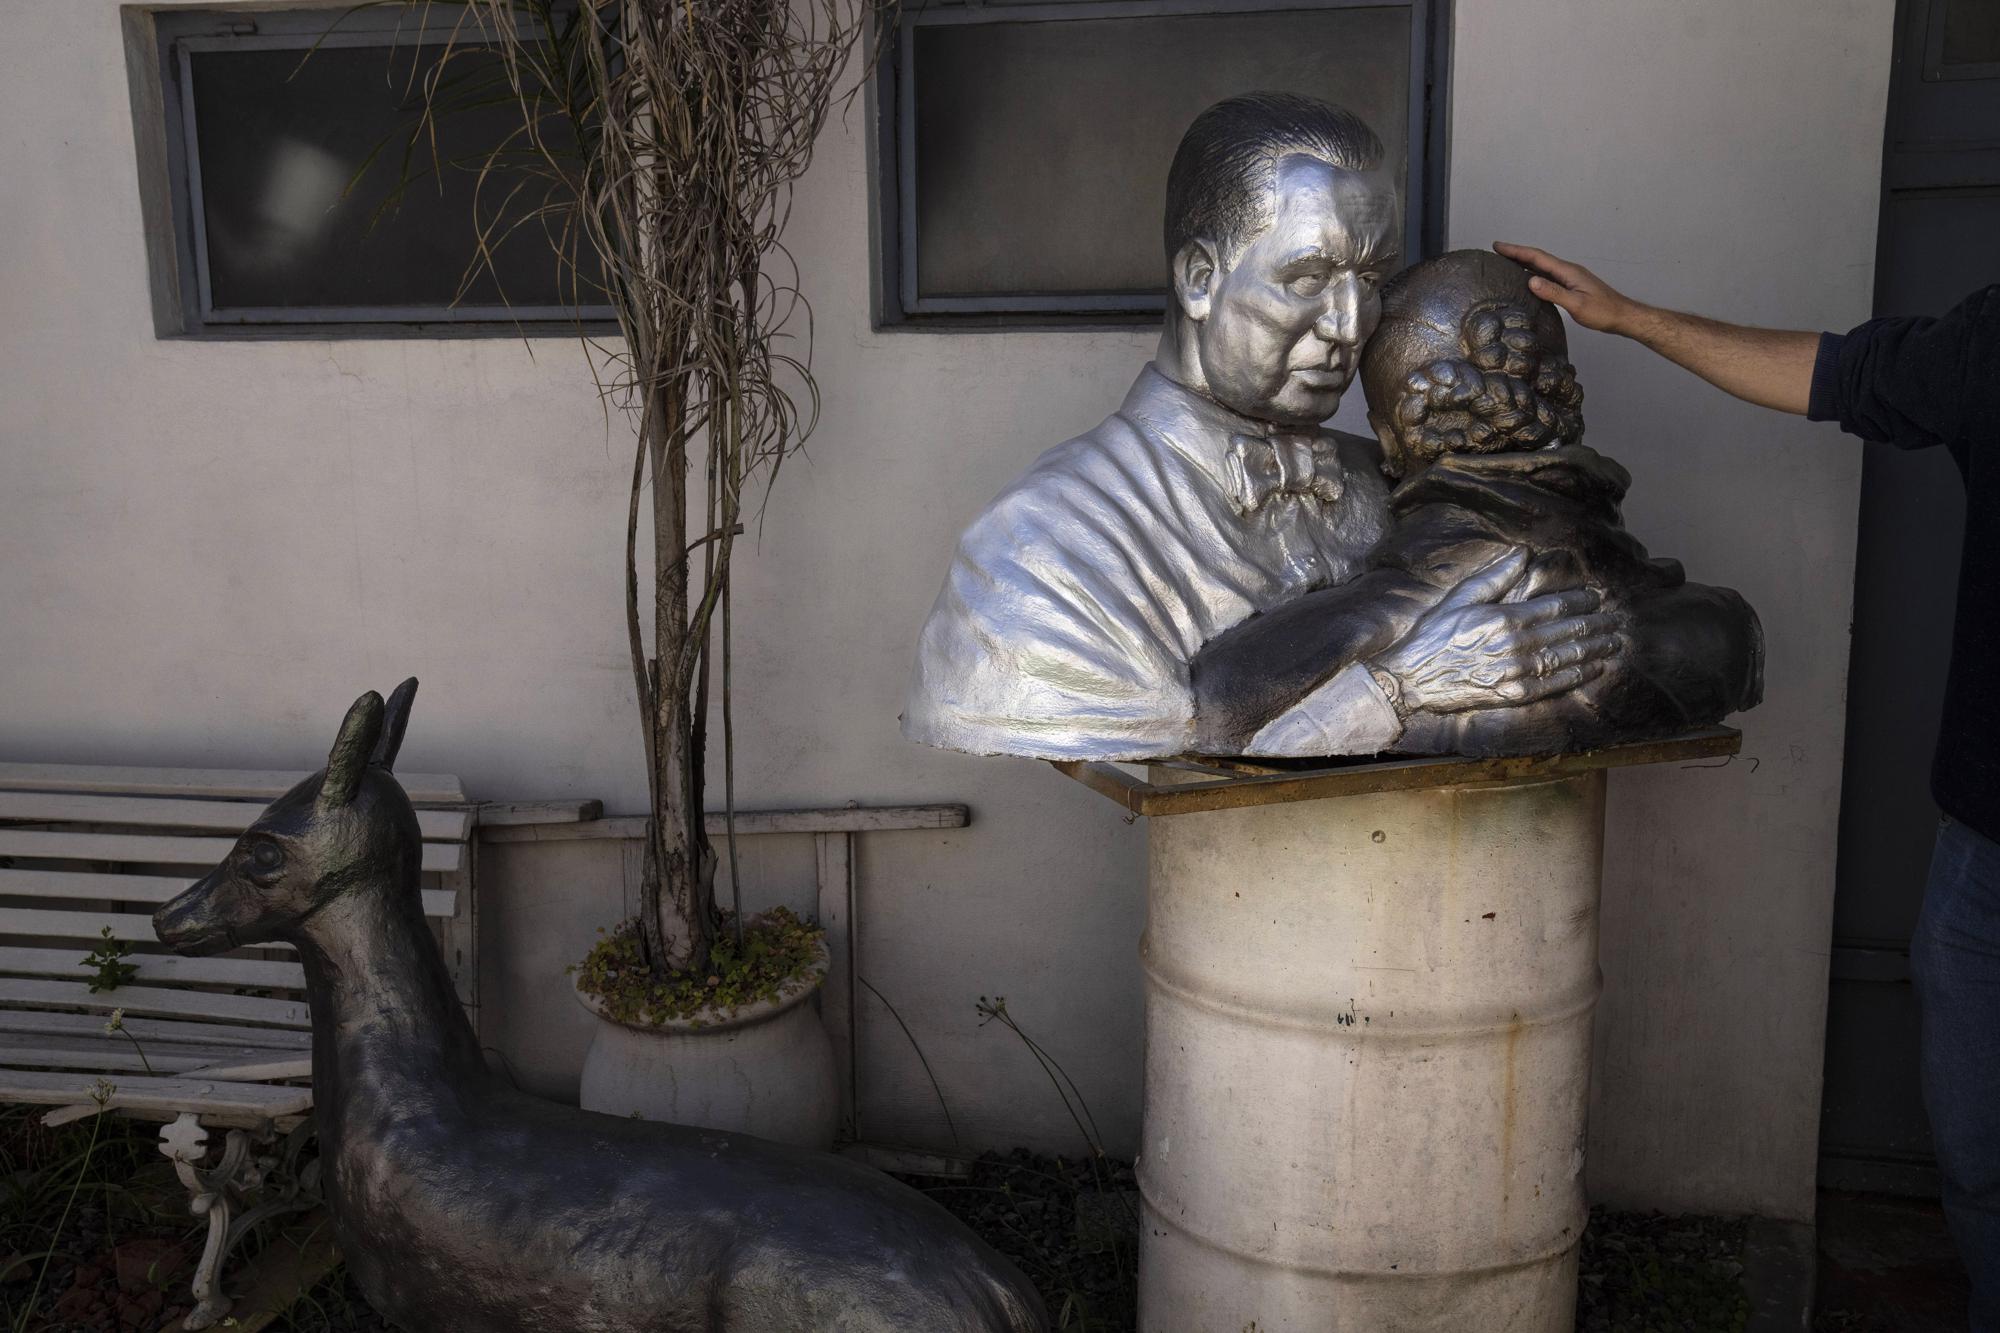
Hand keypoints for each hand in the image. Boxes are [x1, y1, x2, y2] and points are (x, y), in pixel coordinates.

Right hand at [1373, 549, 1622, 713]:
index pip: (1555, 608)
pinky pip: (1555, 685)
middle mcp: (1516, 646)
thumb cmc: (1433, 636)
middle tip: (1616, 619)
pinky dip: (1578, 675)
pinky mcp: (1514, 695)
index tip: (1596, 597)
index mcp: (1505, 619)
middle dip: (1596, 625)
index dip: (1580, 601)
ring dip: (1595, 649)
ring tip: (1614, 641)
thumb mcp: (1460, 599)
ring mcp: (1517, 673)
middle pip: (1568, 633)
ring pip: (1567, 658)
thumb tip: (1523, 553)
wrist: (1412, 680)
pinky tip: (1594, 668)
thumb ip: (1495, 577)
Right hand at [1493, 242, 1642, 335]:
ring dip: (1523, 261)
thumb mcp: (1577, 305)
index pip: (1537, 257)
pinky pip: (1547, 275)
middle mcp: (1567, 270)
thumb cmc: (1603, 312)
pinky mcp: (1571, 285)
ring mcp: (1570, 277)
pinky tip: (1527, 278)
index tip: (1498, 246)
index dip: (1516, 251)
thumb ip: (1554, 293)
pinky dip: (1533, 272)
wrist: (1622, 315)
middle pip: (1537, 258)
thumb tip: (1531, 281)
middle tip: (1496, 250)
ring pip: (1542, 266)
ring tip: (1506, 261)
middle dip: (1516, 253)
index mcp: (1567, 271)